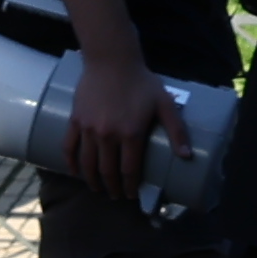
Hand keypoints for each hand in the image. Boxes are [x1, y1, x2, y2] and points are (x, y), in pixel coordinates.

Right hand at [57, 50, 169, 202]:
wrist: (111, 61)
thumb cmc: (141, 82)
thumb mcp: (165, 104)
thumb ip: (176, 131)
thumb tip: (187, 156)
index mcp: (130, 134)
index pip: (129, 170)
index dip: (131, 186)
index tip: (131, 195)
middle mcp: (107, 136)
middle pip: (107, 171)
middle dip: (112, 188)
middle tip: (116, 196)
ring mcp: (88, 129)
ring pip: (87, 163)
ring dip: (92, 180)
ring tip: (97, 188)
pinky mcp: (75, 121)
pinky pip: (69, 147)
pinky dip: (72, 163)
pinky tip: (76, 172)